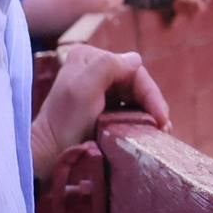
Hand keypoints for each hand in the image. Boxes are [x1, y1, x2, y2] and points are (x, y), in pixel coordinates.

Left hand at [30, 44, 168, 181]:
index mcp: (89, 57)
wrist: (49, 154)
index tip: (161, 117)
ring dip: (149, 112)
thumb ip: (107, 67)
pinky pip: (128, 107)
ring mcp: (98, 87)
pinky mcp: (101, 106)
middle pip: (135, 82)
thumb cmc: (64, 123)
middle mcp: (94, 68)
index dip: (150, 92)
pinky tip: (150, 129)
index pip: (132, 70)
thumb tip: (136, 59)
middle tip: (164, 127)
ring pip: (134, 95)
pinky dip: (140, 118)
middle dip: (152, 103)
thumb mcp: (83, 89)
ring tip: (160, 131)